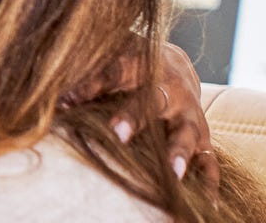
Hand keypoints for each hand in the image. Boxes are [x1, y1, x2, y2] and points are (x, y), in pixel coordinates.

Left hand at [65, 41, 217, 199]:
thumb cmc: (127, 66)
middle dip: (134, 117)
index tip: (69, 100)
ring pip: (186, 131)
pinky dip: (208, 180)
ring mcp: (190, 113)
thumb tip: (56, 102)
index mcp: (139, 65)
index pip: (112, 72)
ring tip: (172, 174)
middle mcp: (169, 88)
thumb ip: (84, 82)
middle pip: (152, 101)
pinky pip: (209, 159)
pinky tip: (207, 203)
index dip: (92, 85)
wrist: (170, 65)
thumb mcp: (106, 63)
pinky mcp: (201, 136)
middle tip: (117, 135)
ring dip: (178, 152)